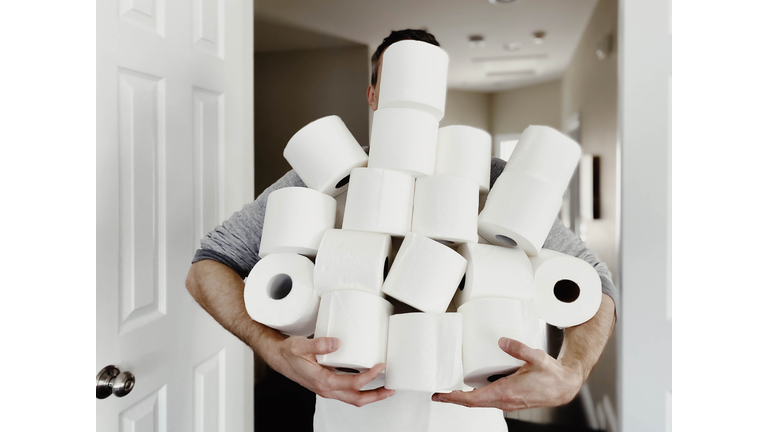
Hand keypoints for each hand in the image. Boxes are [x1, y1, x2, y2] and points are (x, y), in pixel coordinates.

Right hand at [265, 335, 395, 406]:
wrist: (279, 358)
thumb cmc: (289, 353)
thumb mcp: (301, 345)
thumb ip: (319, 344)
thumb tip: (336, 343)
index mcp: (322, 380)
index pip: (352, 383)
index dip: (369, 377)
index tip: (380, 366)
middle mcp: (326, 388)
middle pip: (356, 399)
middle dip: (376, 396)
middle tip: (391, 390)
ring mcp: (327, 389)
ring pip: (353, 398)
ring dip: (370, 396)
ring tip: (385, 389)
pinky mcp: (327, 385)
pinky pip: (347, 393)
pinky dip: (361, 391)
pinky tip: (367, 382)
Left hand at [431, 337, 583, 410]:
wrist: (564, 387)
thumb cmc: (552, 375)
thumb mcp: (536, 357)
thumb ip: (518, 348)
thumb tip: (502, 341)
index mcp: (506, 392)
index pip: (473, 399)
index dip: (454, 398)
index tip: (441, 395)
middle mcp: (504, 400)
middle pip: (473, 402)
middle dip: (455, 398)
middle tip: (440, 392)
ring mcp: (507, 402)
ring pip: (481, 402)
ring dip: (465, 397)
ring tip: (453, 389)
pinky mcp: (510, 399)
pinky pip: (489, 399)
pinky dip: (477, 395)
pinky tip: (474, 387)